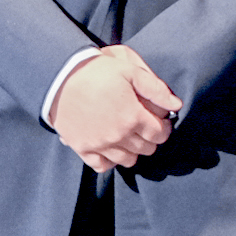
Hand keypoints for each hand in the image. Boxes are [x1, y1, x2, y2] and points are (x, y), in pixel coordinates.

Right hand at [49, 47, 183, 171]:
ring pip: (128, 161)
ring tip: (128, 136)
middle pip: (146, 149)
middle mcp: (118, 136)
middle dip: (150, 138)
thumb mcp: (129, 69)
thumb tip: (176, 105)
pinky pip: (102, 166)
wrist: (59, 76)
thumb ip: (155, 88)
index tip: (161, 121)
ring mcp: (100, 145)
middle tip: (144, 126)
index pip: (160, 134)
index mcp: (133, 116)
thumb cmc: (96, 70)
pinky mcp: (82, 148)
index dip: (164, 128)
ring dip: (132, 151)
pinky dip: (109, 161)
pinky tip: (110, 148)